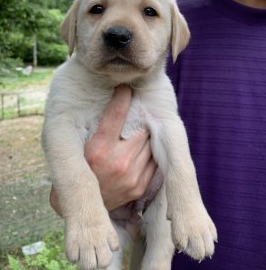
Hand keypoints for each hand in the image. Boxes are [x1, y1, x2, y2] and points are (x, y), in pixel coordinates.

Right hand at [50, 85, 156, 214]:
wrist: (86, 204)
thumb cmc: (83, 168)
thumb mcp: (84, 146)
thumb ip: (99, 127)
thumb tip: (116, 101)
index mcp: (98, 149)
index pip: (116, 115)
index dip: (122, 97)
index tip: (125, 88)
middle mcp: (117, 162)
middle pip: (141, 128)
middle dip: (140, 119)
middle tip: (140, 112)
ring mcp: (132, 176)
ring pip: (150, 143)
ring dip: (147, 136)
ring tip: (142, 131)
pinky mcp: (140, 187)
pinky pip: (154, 161)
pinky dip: (151, 152)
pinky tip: (144, 150)